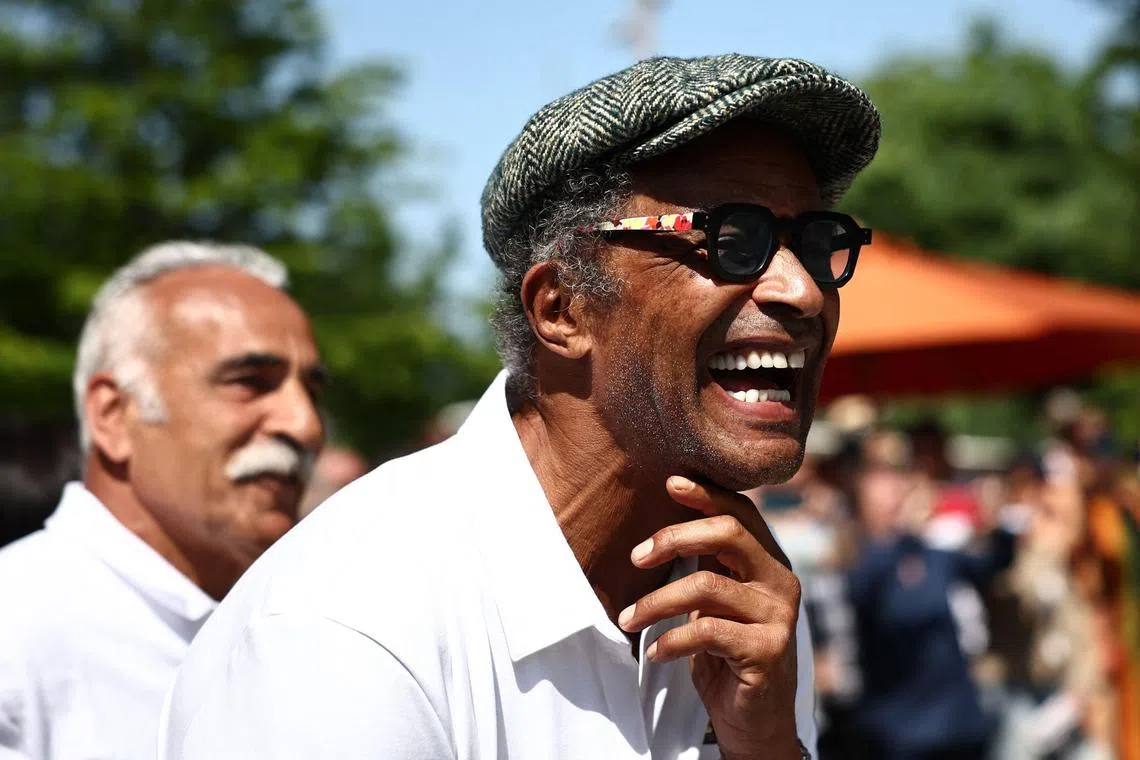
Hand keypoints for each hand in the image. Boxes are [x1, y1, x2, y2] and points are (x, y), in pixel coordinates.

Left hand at [617, 476, 801, 759]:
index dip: (706, 494)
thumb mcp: (715, 602)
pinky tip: (655, 650)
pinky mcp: (767, 651)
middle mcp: (781, 582)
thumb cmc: (726, 653)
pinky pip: (707, 631)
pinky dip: (671, 639)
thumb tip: (662, 528)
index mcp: (768, 563)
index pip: (741, 513)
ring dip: (657, 602)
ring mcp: (778, 616)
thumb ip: (706, 564)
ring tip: (629, 618)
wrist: (755, 719)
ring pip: (707, 586)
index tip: (669, 482)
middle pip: (729, 534)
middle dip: (675, 537)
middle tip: (637, 557)